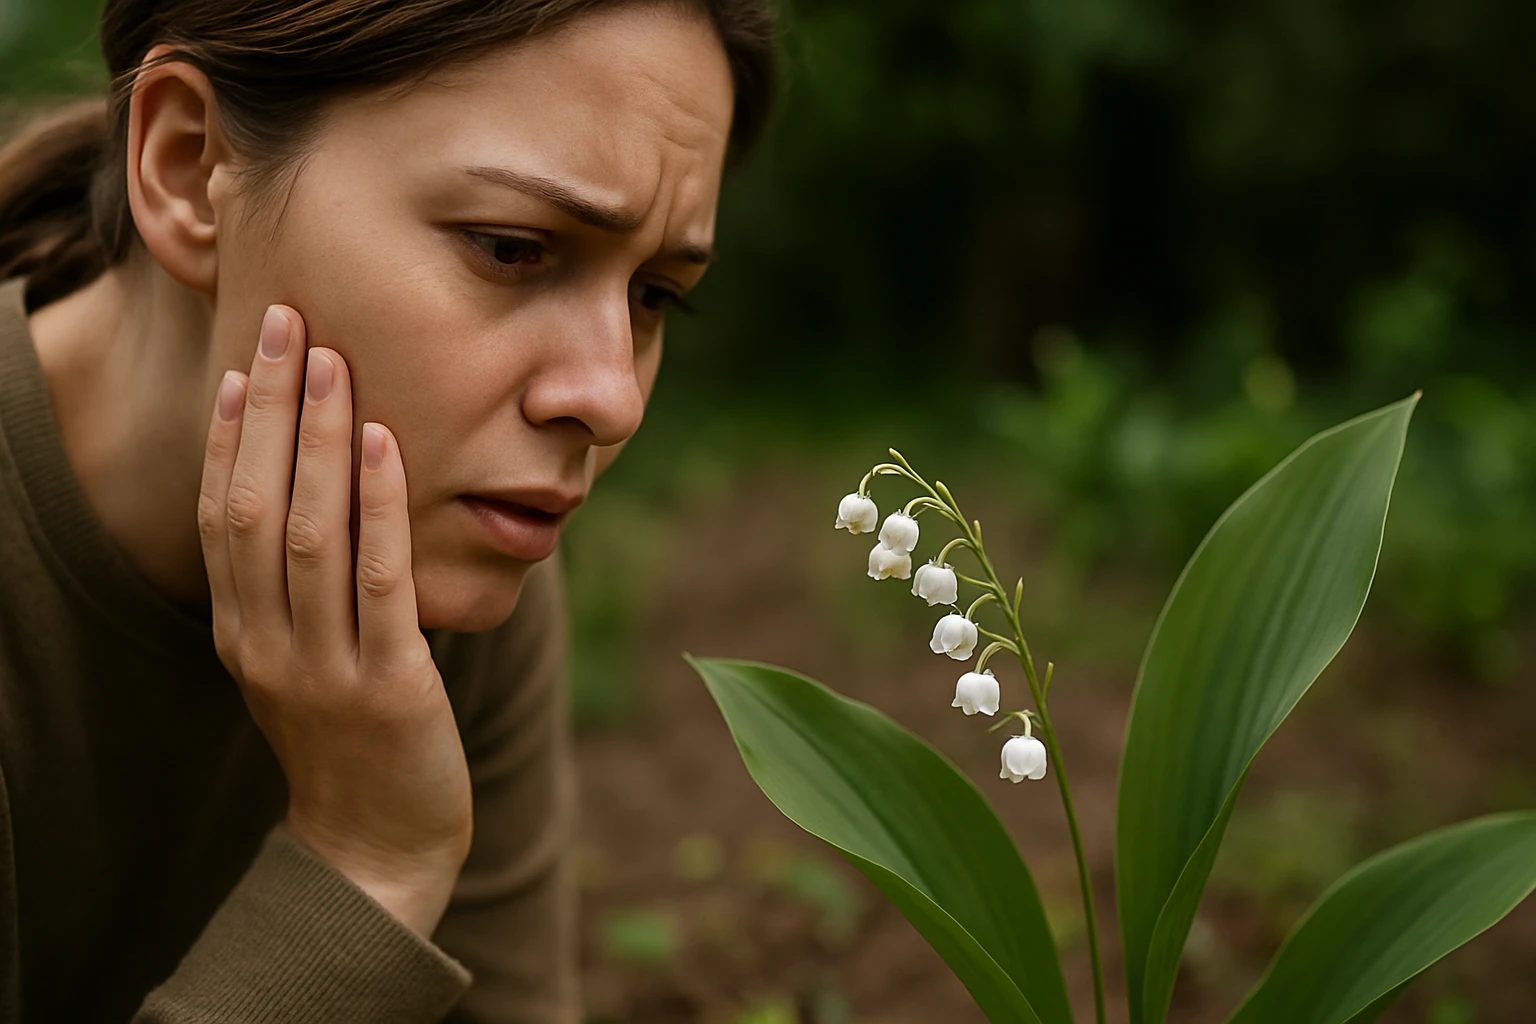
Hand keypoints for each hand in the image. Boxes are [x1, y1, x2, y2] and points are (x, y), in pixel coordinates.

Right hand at [198, 304, 471, 936]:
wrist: (377, 849)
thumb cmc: (351, 742)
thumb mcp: (306, 660)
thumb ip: (301, 592)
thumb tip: (329, 499)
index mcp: (242, 630)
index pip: (223, 513)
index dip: (233, 434)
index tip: (245, 361)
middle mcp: (266, 641)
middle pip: (255, 504)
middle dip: (271, 410)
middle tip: (285, 323)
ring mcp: (321, 665)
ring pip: (309, 532)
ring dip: (320, 440)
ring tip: (332, 361)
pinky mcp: (386, 686)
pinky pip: (377, 581)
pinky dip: (380, 507)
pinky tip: (389, 445)